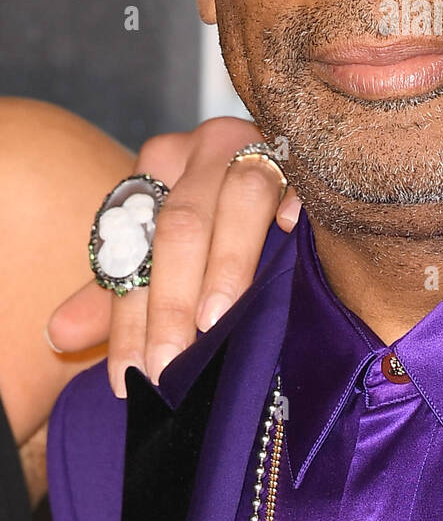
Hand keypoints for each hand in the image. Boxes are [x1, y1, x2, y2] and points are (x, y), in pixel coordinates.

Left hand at [46, 117, 300, 396]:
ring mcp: (257, 146)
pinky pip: (301, 177)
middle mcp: (204, 149)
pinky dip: (294, 203)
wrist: (275, 155)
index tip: (131, 373)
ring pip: (239, 197)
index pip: (136, 245)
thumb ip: (116, 293)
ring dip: (227, 263)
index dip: (129, 314)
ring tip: (216, 320)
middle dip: (172, 300)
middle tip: (170, 362)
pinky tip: (290, 232)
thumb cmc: (215, 213)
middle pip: (182, 224)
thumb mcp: (158, 246)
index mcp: (160, 164)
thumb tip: (58, 335)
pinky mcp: (305, 154)